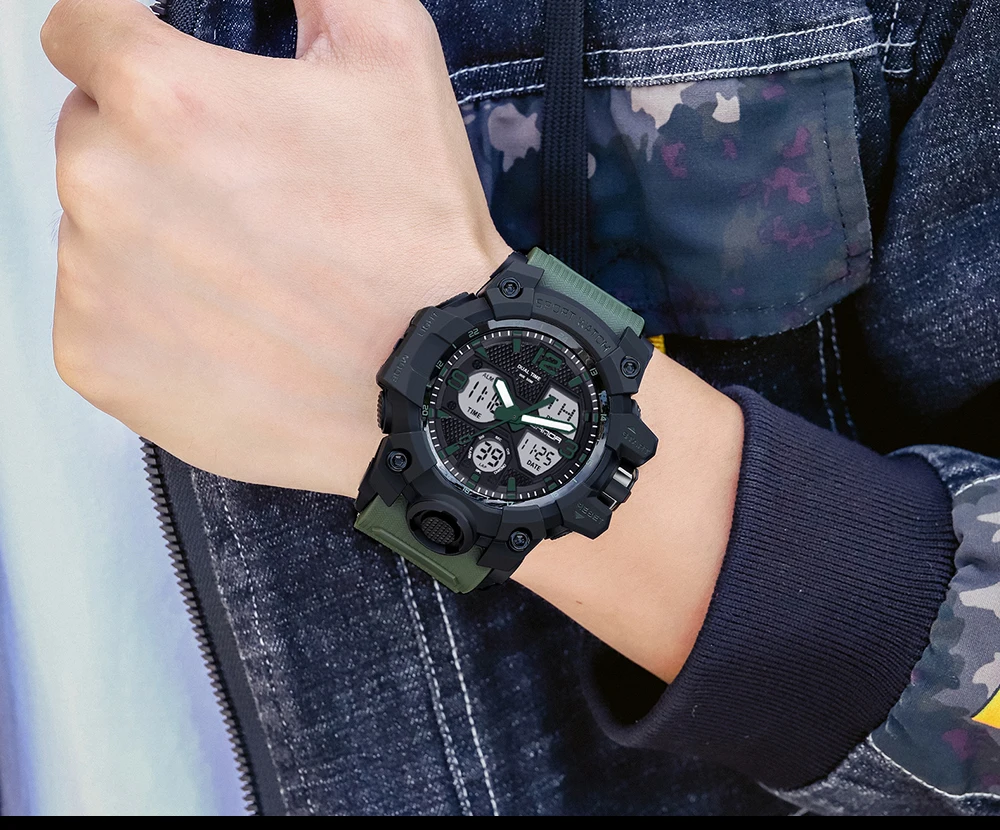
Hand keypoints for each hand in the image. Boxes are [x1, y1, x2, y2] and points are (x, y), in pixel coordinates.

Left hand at [40, 0, 510, 495]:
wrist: (434, 381)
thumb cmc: (416, 238)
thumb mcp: (395, 56)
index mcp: (163, 96)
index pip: (80, 29)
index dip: (128, 42)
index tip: (169, 83)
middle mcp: (104, 185)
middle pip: (90, 133)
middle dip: (153, 149)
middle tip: (245, 197)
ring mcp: (92, 281)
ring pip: (93, 225)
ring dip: (151, 233)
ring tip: (245, 271)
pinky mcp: (96, 360)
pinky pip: (96, 309)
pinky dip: (146, 312)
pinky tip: (226, 323)